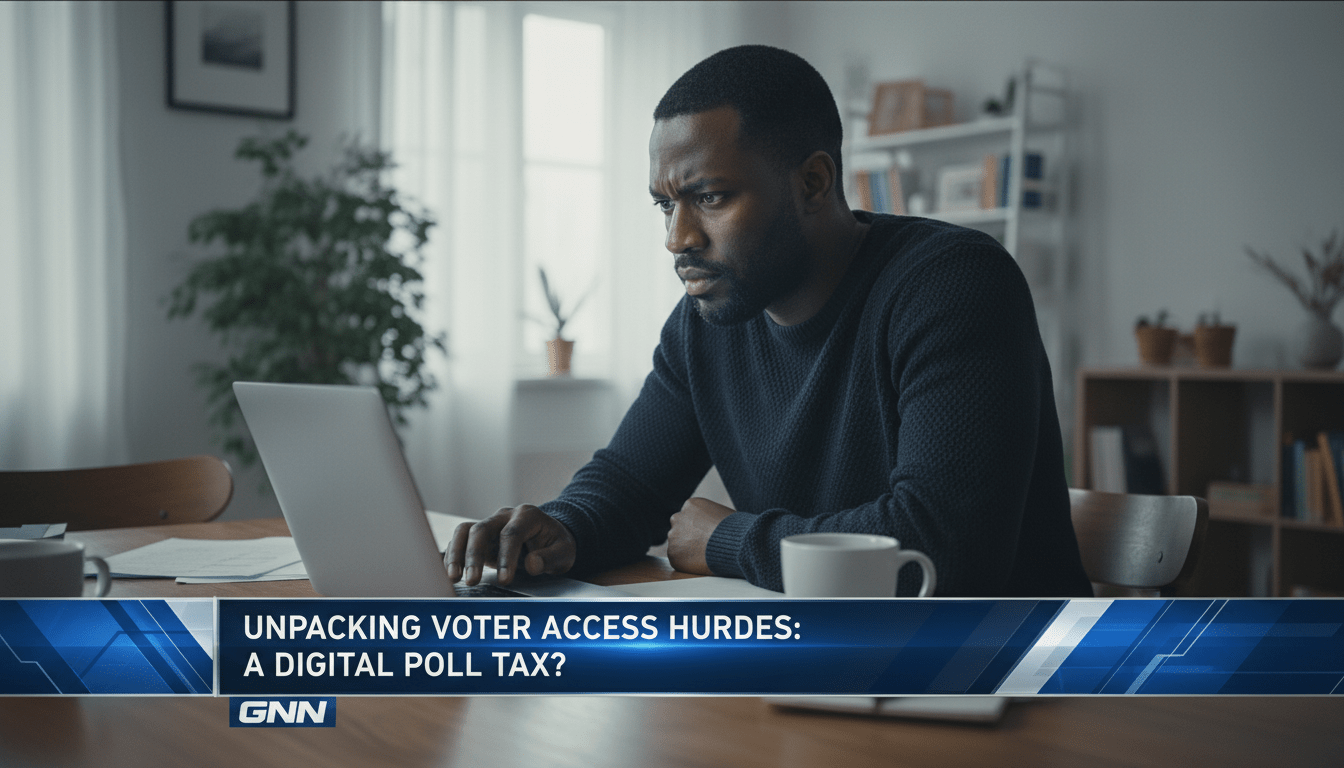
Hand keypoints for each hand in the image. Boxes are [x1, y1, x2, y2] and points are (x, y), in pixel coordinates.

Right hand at [443, 505, 576, 585]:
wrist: (548, 536)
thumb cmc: (556, 544)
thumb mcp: (564, 552)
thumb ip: (550, 557)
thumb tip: (531, 565)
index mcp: (527, 516)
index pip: (512, 534)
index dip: (506, 557)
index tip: (504, 579)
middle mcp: (505, 516)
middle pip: (482, 529)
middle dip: (474, 556)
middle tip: (473, 581)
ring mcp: (490, 524)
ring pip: (465, 531)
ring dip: (457, 554)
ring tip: (454, 577)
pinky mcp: (479, 536)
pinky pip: (460, 540)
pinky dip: (453, 555)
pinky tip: (451, 574)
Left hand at [667, 497, 734, 574]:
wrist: (735, 544)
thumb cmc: (736, 530)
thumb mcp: (721, 514)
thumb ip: (708, 518)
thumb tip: (709, 527)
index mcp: (690, 505)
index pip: (688, 517)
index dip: (698, 528)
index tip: (706, 535)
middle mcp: (678, 518)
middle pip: (679, 529)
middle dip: (688, 537)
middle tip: (702, 546)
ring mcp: (674, 536)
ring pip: (677, 544)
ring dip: (687, 550)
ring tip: (704, 555)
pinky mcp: (673, 554)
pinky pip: (678, 560)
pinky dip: (687, 563)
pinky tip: (700, 562)